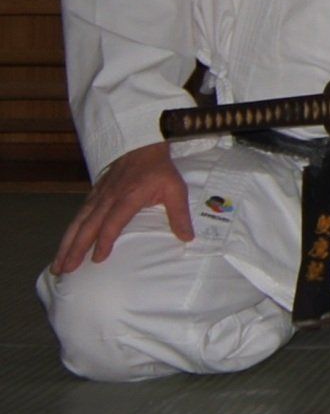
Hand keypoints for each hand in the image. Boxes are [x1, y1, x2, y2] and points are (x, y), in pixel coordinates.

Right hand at [51, 143, 190, 274]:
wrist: (142, 144)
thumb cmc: (159, 169)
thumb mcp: (175, 189)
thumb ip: (179, 214)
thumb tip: (187, 238)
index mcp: (128, 198)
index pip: (112, 223)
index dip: (104, 241)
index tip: (97, 259)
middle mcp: (108, 198)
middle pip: (87, 226)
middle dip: (75, 249)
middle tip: (64, 270)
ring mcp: (98, 196)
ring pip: (78, 222)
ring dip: (67, 243)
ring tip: (58, 264)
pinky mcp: (94, 194)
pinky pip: (79, 215)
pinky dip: (70, 231)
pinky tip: (65, 244)